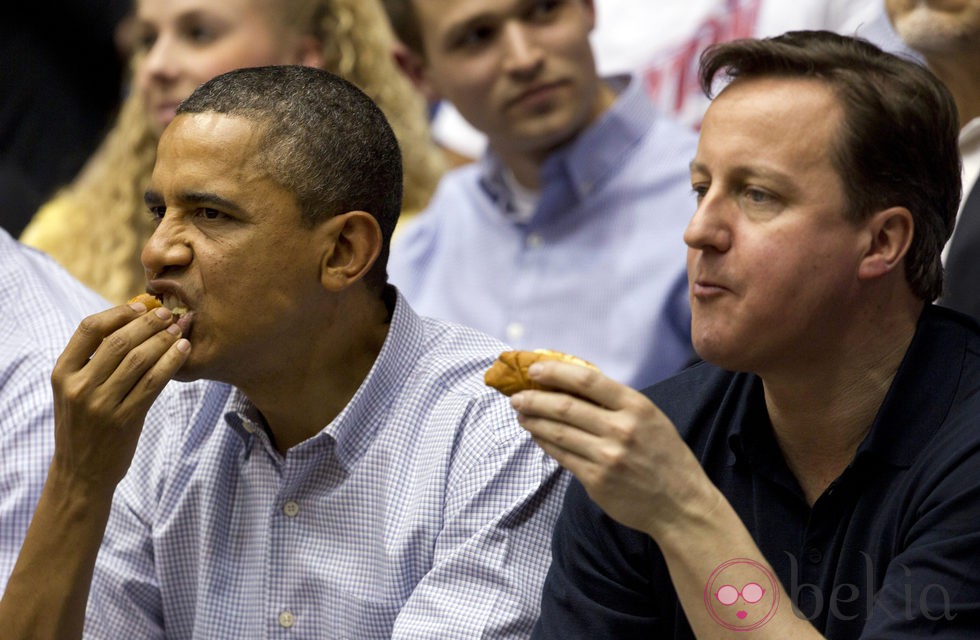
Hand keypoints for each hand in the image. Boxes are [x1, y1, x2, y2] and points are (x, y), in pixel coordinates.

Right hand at [50, 301, 190, 495]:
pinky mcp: (125, 419)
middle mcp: (78, 387)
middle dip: (148, 323)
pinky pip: (153, 382)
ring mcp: (101, 404)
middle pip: (118, 341)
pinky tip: (184, 350)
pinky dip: (171, 362)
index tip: (141, 306)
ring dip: (164, 339)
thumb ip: (95, 360)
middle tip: (169, 314)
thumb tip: (133, 320)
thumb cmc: (85, 423)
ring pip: (139, 360)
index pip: (89, 328)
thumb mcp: (76, 390)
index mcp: (63, 373)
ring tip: (181, 328)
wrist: (82, 472)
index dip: (118, 312)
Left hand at [511, 361, 716, 537]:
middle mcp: (621, 429)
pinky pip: (561, 456)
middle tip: (517, 396)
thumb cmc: (663, 456)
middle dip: (534, 398)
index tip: (535, 368)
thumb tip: (569, 383)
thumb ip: (615, 402)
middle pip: (565, 406)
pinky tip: (537, 435)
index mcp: (636, 407)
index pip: (588, 380)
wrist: (681, 504)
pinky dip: (545, 443)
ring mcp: (608, 457)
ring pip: (558, 432)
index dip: (556, 371)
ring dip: (534, 421)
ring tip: (521, 414)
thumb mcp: (650, 418)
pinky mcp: (596, 480)